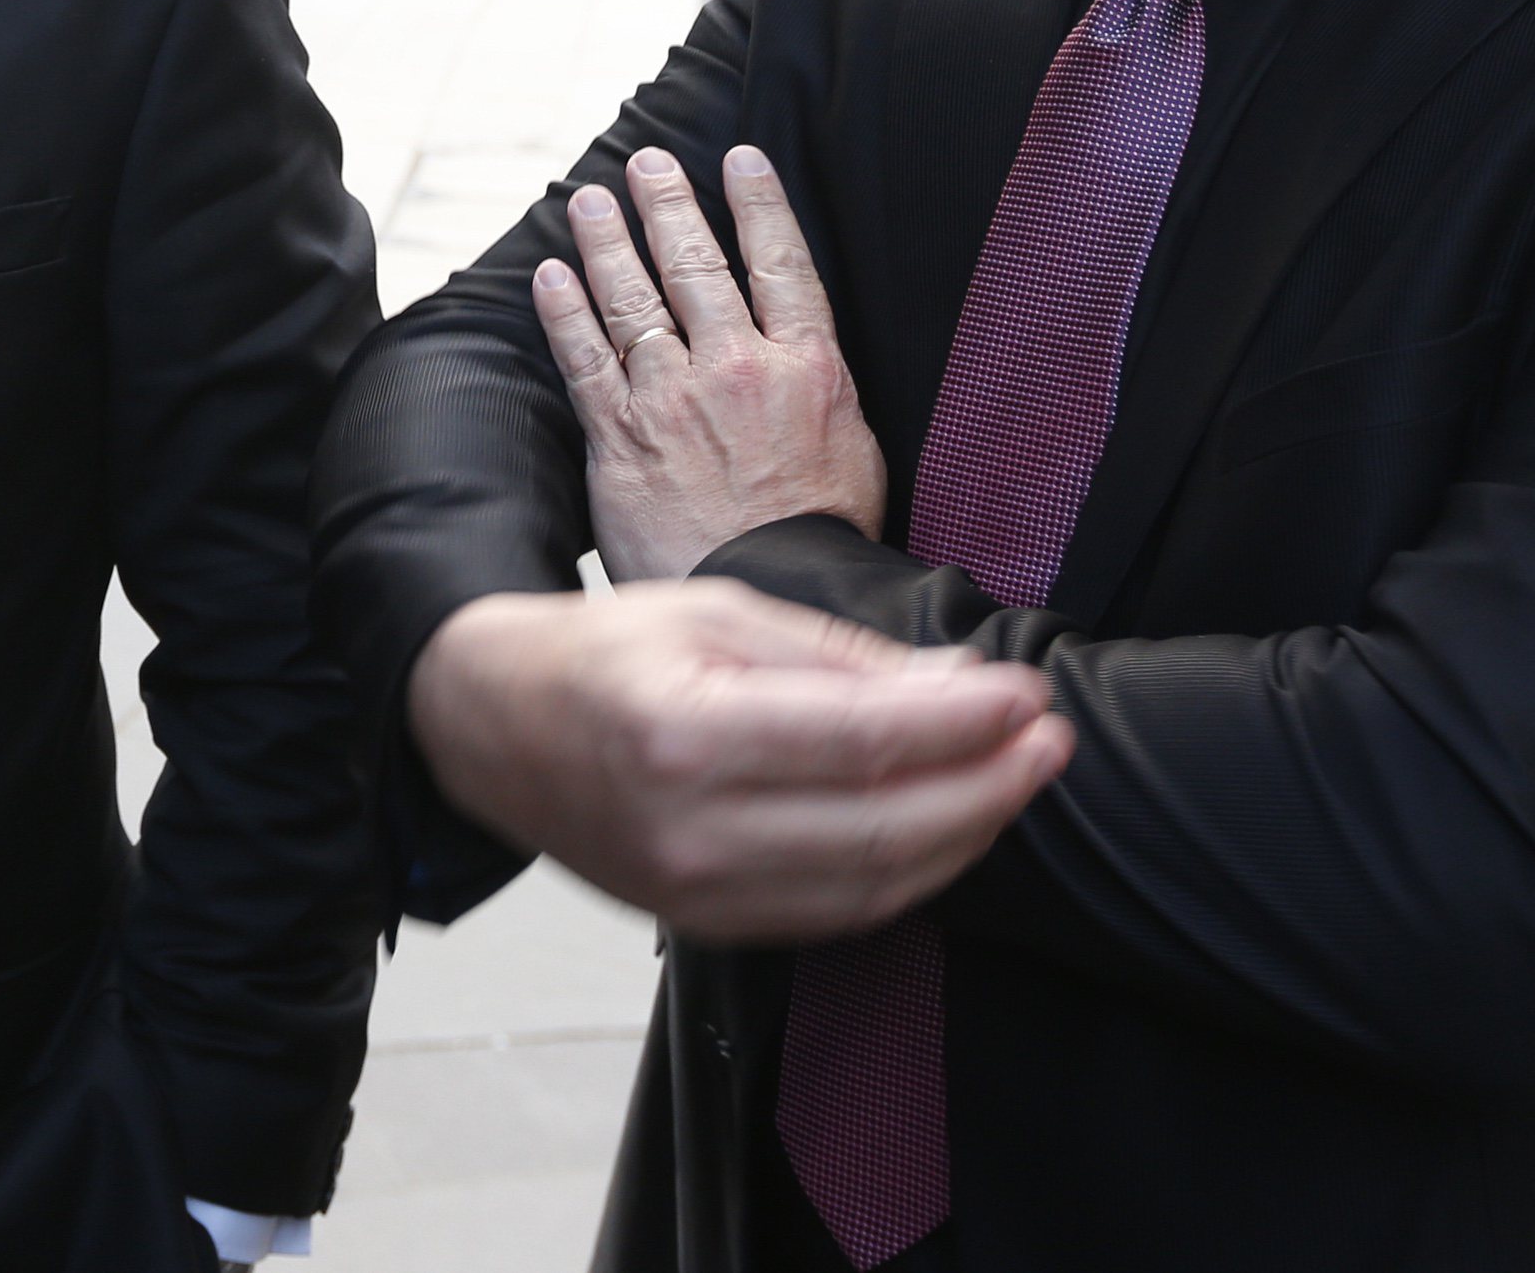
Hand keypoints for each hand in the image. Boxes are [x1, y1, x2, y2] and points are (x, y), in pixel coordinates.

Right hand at [409, 580, 1069, 941]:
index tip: (1027, 695)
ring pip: (873, 887)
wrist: (488, 725)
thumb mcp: (712, 612)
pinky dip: (908, 876)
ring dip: (965, 837)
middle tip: (1047, 740)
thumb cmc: (595, 655)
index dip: (965, 724)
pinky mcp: (703, 923)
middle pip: (884, 828)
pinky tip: (946, 828)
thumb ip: (839, 656)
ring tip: (1014, 780)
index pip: (863, 740)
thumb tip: (959, 682)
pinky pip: (836, 916)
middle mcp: (687, 828)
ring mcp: (694, 890)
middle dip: (988, 786)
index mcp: (681, 731)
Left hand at [533, 145, 884, 580]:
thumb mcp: (855, 448)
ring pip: (633, 300)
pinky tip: (551, 275)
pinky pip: (584, 358)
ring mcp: (674, 398)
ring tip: (591, 201)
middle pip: (695, 265)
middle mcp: (737, 369)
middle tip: (646, 164)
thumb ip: (822, 391)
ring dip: (607, 242)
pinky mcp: (622, 435)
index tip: (739, 160)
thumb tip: (810, 361)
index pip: (781, 263)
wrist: (779, 592)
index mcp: (807, 368)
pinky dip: (564, 311)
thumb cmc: (822, 535)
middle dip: (668, 205)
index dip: (758, 204)